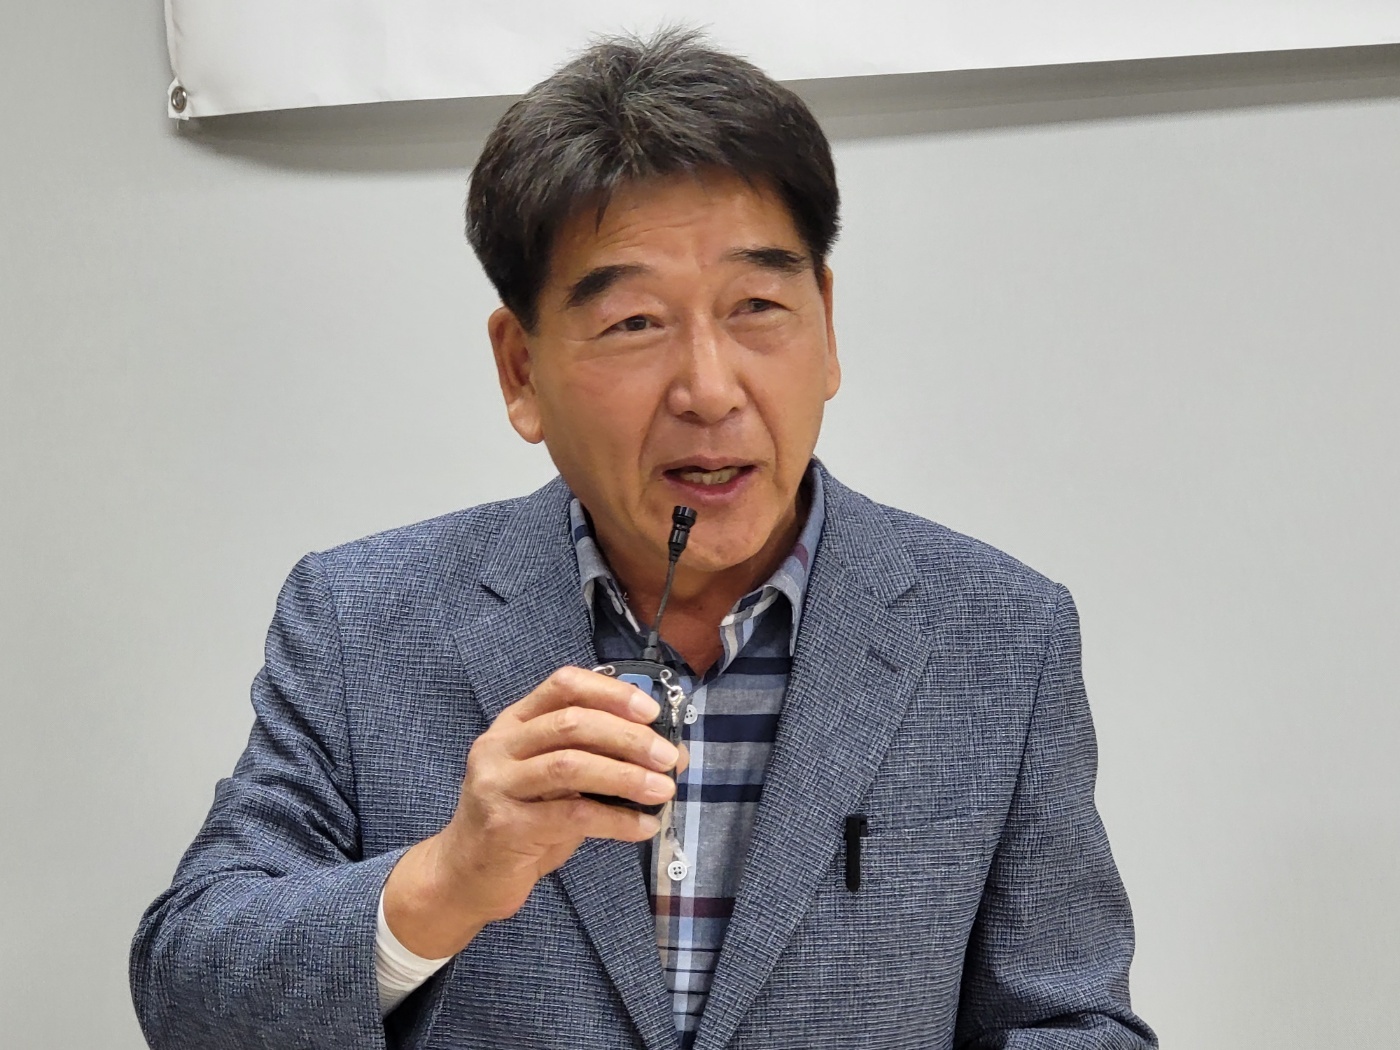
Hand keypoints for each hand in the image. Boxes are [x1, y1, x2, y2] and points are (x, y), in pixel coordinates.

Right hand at [383, 666, 687, 958]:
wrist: (466, 876)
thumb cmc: (522, 821)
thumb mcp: (557, 782)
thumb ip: (600, 759)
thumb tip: (670, 753)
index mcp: (514, 722)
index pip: (564, 685)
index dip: (611, 692)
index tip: (651, 711)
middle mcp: (499, 745)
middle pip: (572, 723)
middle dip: (629, 738)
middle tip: (669, 758)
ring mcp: (496, 784)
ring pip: (570, 766)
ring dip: (626, 776)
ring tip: (664, 790)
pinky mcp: (504, 826)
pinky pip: (572, 816)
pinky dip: (616, 820)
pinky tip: (643, 827)